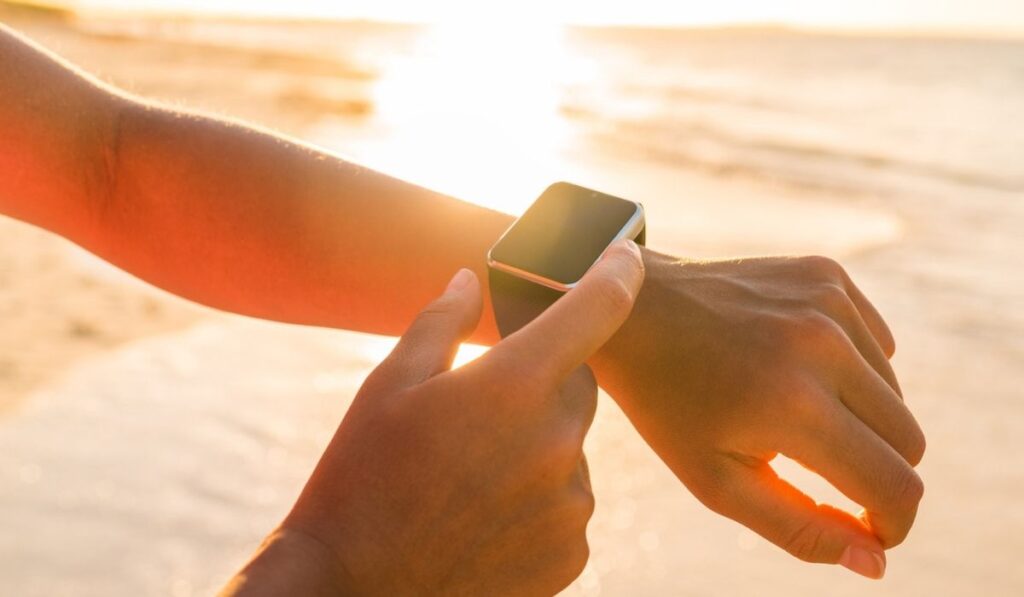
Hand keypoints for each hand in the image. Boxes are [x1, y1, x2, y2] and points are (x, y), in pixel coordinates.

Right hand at [222, 240, 644, 595]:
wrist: (355, 590)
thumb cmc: (362, 476)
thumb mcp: (389, 385)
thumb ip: (441, 321)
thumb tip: (468, 278)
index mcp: (513, 385)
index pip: (595, 309)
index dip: (615, 272)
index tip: (625, 255)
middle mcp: (557, 441)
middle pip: (579, 386)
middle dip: (542, 383)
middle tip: (484, 408)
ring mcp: (570, 502)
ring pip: (572, 449)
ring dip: (538, 446)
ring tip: (471, 475)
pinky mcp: (571, 551)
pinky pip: (569, 502)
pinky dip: (540, 498)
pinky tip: (486, 513)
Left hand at [592, 252, 924, 578]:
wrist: (629, 310)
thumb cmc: (666, 404)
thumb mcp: (716, 481)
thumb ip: (800, 529)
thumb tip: (877, 562)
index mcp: (792, 405)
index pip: (894, 486)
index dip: (891, 524)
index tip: (869, 533)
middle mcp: (822, 346)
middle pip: (908, 441)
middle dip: (877, 472)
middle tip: (823, 473)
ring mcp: (827, 300)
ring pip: (896, 394)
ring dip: (861, 418)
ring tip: (791, 412)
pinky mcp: (826, 272)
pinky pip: (879, 344)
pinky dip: (854, 369)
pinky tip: (796, 368)